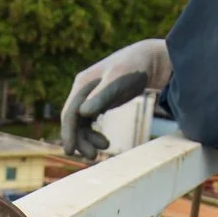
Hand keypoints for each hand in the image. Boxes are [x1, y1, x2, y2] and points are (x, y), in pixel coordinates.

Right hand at [59, 39, 171, 160]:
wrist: (150, 60)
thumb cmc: (134, 67)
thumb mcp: (118, 80)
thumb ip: (101, 96)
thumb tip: (82, 114)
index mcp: (82, 84)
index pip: (70, 112)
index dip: (68, 132)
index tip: (69, 150)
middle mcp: (83, 90)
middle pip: (73, 120)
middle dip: (79, 139)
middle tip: (92, 156)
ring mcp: (91, 97)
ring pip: (81, 123)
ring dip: (87, 138)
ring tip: (103, 148)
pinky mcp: (100, 101)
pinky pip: (90, 121)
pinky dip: (94, 133)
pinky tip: (106, 142)